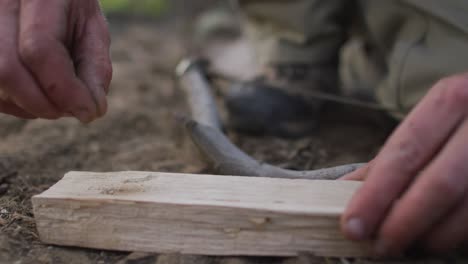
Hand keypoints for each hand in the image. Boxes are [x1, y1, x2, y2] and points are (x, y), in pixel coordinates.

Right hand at [0, 0, 111, 121]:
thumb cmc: (70, 6)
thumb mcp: (92, 27)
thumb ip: (95, 66)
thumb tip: (91, 110)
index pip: (40, 48)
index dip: (65, 89)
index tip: (90, 111)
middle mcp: (0, 5)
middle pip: (7, 69)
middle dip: (44, 104)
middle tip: (71, 110)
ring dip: (28, 106)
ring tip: (57, 100)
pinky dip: (13, 103)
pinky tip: (35, 96)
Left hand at [341, 74, 467, 254]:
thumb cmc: (460, 120)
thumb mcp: (428, 122)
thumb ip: (390, 157)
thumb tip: (343, 189)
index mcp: (451, 101)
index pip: (406, 153)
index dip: (376, 194)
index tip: (353, 225)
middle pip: (440, 184)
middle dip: (403, 223)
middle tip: (379, 246)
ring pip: (467, 210)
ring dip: (432, 236)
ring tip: (407, 245)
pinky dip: (456, 236)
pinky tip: (435, 238)